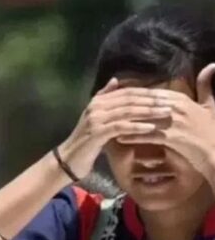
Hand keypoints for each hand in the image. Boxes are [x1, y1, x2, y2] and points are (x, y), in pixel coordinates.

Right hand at [58, 78, 172, 179]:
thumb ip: (105, 99)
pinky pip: (121, 127)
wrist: (69, 159)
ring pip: (127, 111)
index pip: (127, 91)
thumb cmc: (86, 142)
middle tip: (170, 103)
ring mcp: (95, 119)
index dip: (147, 92)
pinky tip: (151, 128)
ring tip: (166, 114)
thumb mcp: (96, 118)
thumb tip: (116, 80)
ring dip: (148, 112)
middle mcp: (96, 106)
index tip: (166, 95)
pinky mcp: (97, 133)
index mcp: (97, 101)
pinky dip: (137, 126)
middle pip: (129, 99)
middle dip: (151, 101)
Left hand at [117, 64, 214, 184]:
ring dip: (124, 120)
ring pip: (143, 119)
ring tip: (108, 123)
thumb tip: (211, 65)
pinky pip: (147, 135)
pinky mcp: (172, 137)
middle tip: (106, 109)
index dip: (131, 94)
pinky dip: (133, 136)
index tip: (115, 97)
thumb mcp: (210, 105)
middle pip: (143, 104)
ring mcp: (174, 122)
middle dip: (124, 106)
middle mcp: (176, 107)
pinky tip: (119, 138)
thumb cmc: (210, 130)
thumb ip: (206, 86)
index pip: (150, 93)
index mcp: (180, 99)